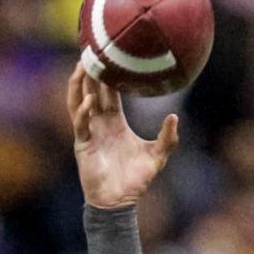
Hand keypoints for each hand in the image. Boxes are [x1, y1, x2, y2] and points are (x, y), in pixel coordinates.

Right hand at [68, 63, 178, 207]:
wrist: (120, 202)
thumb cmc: (136, 181)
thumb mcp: (157, 157)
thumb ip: (167, 138)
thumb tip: (175, 117)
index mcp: (115, 122)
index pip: (109, 92)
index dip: (109, 76)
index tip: (111, 56)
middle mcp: (100, 123)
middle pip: (92, 90)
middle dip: (91, 72)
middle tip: (92, 50)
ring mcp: (89, 132)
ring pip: (79, 101)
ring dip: (79, 84)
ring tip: (83, 67)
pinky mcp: (83, 145)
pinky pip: (80, 124)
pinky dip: (83, 112)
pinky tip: (90, 101)